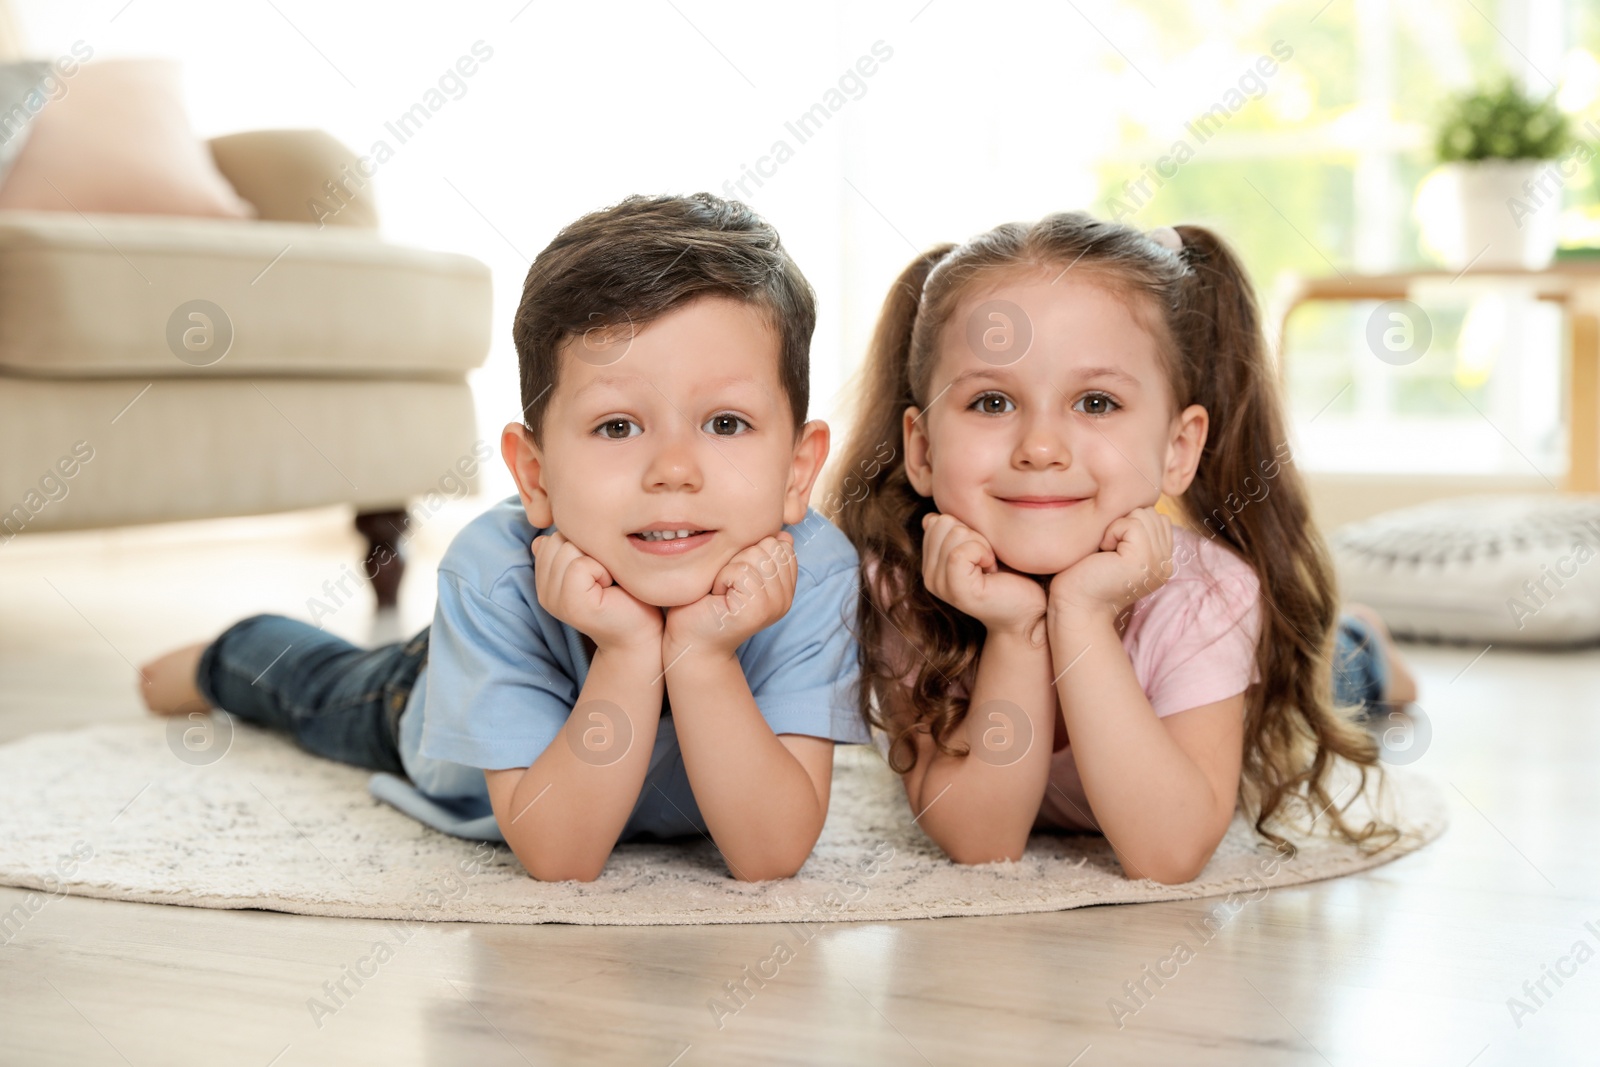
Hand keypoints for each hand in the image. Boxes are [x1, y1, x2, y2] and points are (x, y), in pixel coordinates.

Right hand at [531, 531, 662, 659]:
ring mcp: (553, 600)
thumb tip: (540, 539)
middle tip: (604, 575)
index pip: (551, 536)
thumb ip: (568, 549)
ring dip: (596, 559)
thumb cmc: (624, 593)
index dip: (582, 542)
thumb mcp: (593, 562)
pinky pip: (579, 566)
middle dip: (588, 548)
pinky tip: (608, 586)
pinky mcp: (570, 605)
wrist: (641, 631)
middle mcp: (543, 591)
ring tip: (607, 581)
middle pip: (558, 539)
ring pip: (567, 549)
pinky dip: (601, 570)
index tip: (598, 566)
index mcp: (545, 579)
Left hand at [664, 532, 797, 662]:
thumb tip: (784, 534)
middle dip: (739, 558)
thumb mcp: (739, 571)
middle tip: (727, 584)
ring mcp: (775, 605)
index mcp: (785, 587)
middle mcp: (785, 598)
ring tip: (722, 591)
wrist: (692, 641)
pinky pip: (741, 571)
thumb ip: (762, 554)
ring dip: (729, 569)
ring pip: (755, 556)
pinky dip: (722, 579)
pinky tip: (718, 597)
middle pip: (769, 545)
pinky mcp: (758, 610)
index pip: (780, 544)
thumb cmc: (708, 604)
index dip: (751, 551)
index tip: (736, 576)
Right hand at [920, 512, 1045, 639]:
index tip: (981, 551)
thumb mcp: (977, 545)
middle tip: (987, 559)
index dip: (966, 528)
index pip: (936, 521)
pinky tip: (991, 569)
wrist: (1028, 611)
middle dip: (973, 534)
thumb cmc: (1009, 576)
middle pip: (943, 523)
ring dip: (982, 545)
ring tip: (990, 567)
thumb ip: (953, 533)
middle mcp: (929, 576)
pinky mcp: (956, 591)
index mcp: (930, 564)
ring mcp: (940, 585)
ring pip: (955, 534)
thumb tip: (930, 518)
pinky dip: (984, 553)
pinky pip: (961, 552)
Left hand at [1048, 506, 1173, 628]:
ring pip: (1143, 514)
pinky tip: (1103, 553)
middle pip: (1151, 512)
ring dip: (1116, 527)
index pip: (1157, 518)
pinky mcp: (1144, 561)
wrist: (1073, 606)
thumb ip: (1131, 530)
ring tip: (1105, 552)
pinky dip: (1112, 532)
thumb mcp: (1113, 548)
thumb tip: (1133, 498)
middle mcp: (1165, 563)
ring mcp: (1158, 563)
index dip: (1128, 523)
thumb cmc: (1082, 576)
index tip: (1109, 547)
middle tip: (1105, 550)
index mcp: (1161, 560)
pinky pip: (1132, 524)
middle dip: (1123, 523)